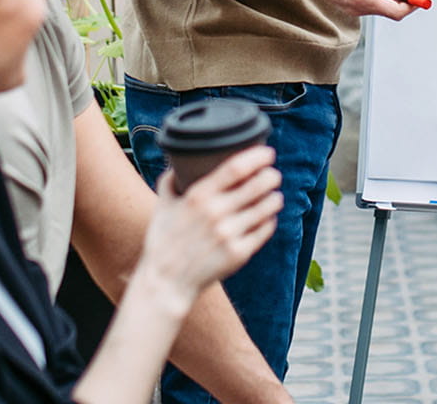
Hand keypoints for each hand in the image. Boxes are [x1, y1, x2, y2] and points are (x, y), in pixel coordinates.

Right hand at [139, 146, 282, 296]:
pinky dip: (269, 220)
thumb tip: (175, 163)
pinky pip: (264, 230)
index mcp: (198, 197)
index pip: (236, 167)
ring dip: (274, 198)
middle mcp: (216, 213)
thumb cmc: (163, 242)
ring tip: (274, 195)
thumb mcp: (162, 207)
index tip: (267, 153)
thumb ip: (169, 182)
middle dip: (271, 176)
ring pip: (266, 207)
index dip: (257, 157)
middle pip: (258, 185)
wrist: (165, 283)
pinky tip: (267, 217)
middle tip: (273, 174)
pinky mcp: (238, 254)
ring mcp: (229, 235)